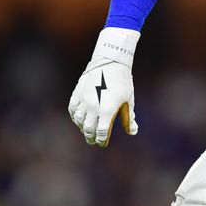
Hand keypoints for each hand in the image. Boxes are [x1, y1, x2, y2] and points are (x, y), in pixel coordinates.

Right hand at [68, 27, 139, 146]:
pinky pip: (72, 109)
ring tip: (86, 130)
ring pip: (79, 120)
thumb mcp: (129, 100)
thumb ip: (129, 118)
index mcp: (107, 111)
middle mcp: (93, 107)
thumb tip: (133, 131)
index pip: (101, 132)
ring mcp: (84, 100)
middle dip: (91, 137)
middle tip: (93, 141)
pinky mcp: (77, 93)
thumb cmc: (123, 82)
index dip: (101, 140)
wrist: (111, 62)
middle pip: (88, 129)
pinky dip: (75, 117)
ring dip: (82, 128)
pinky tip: (78, 119)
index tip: (102, 143)